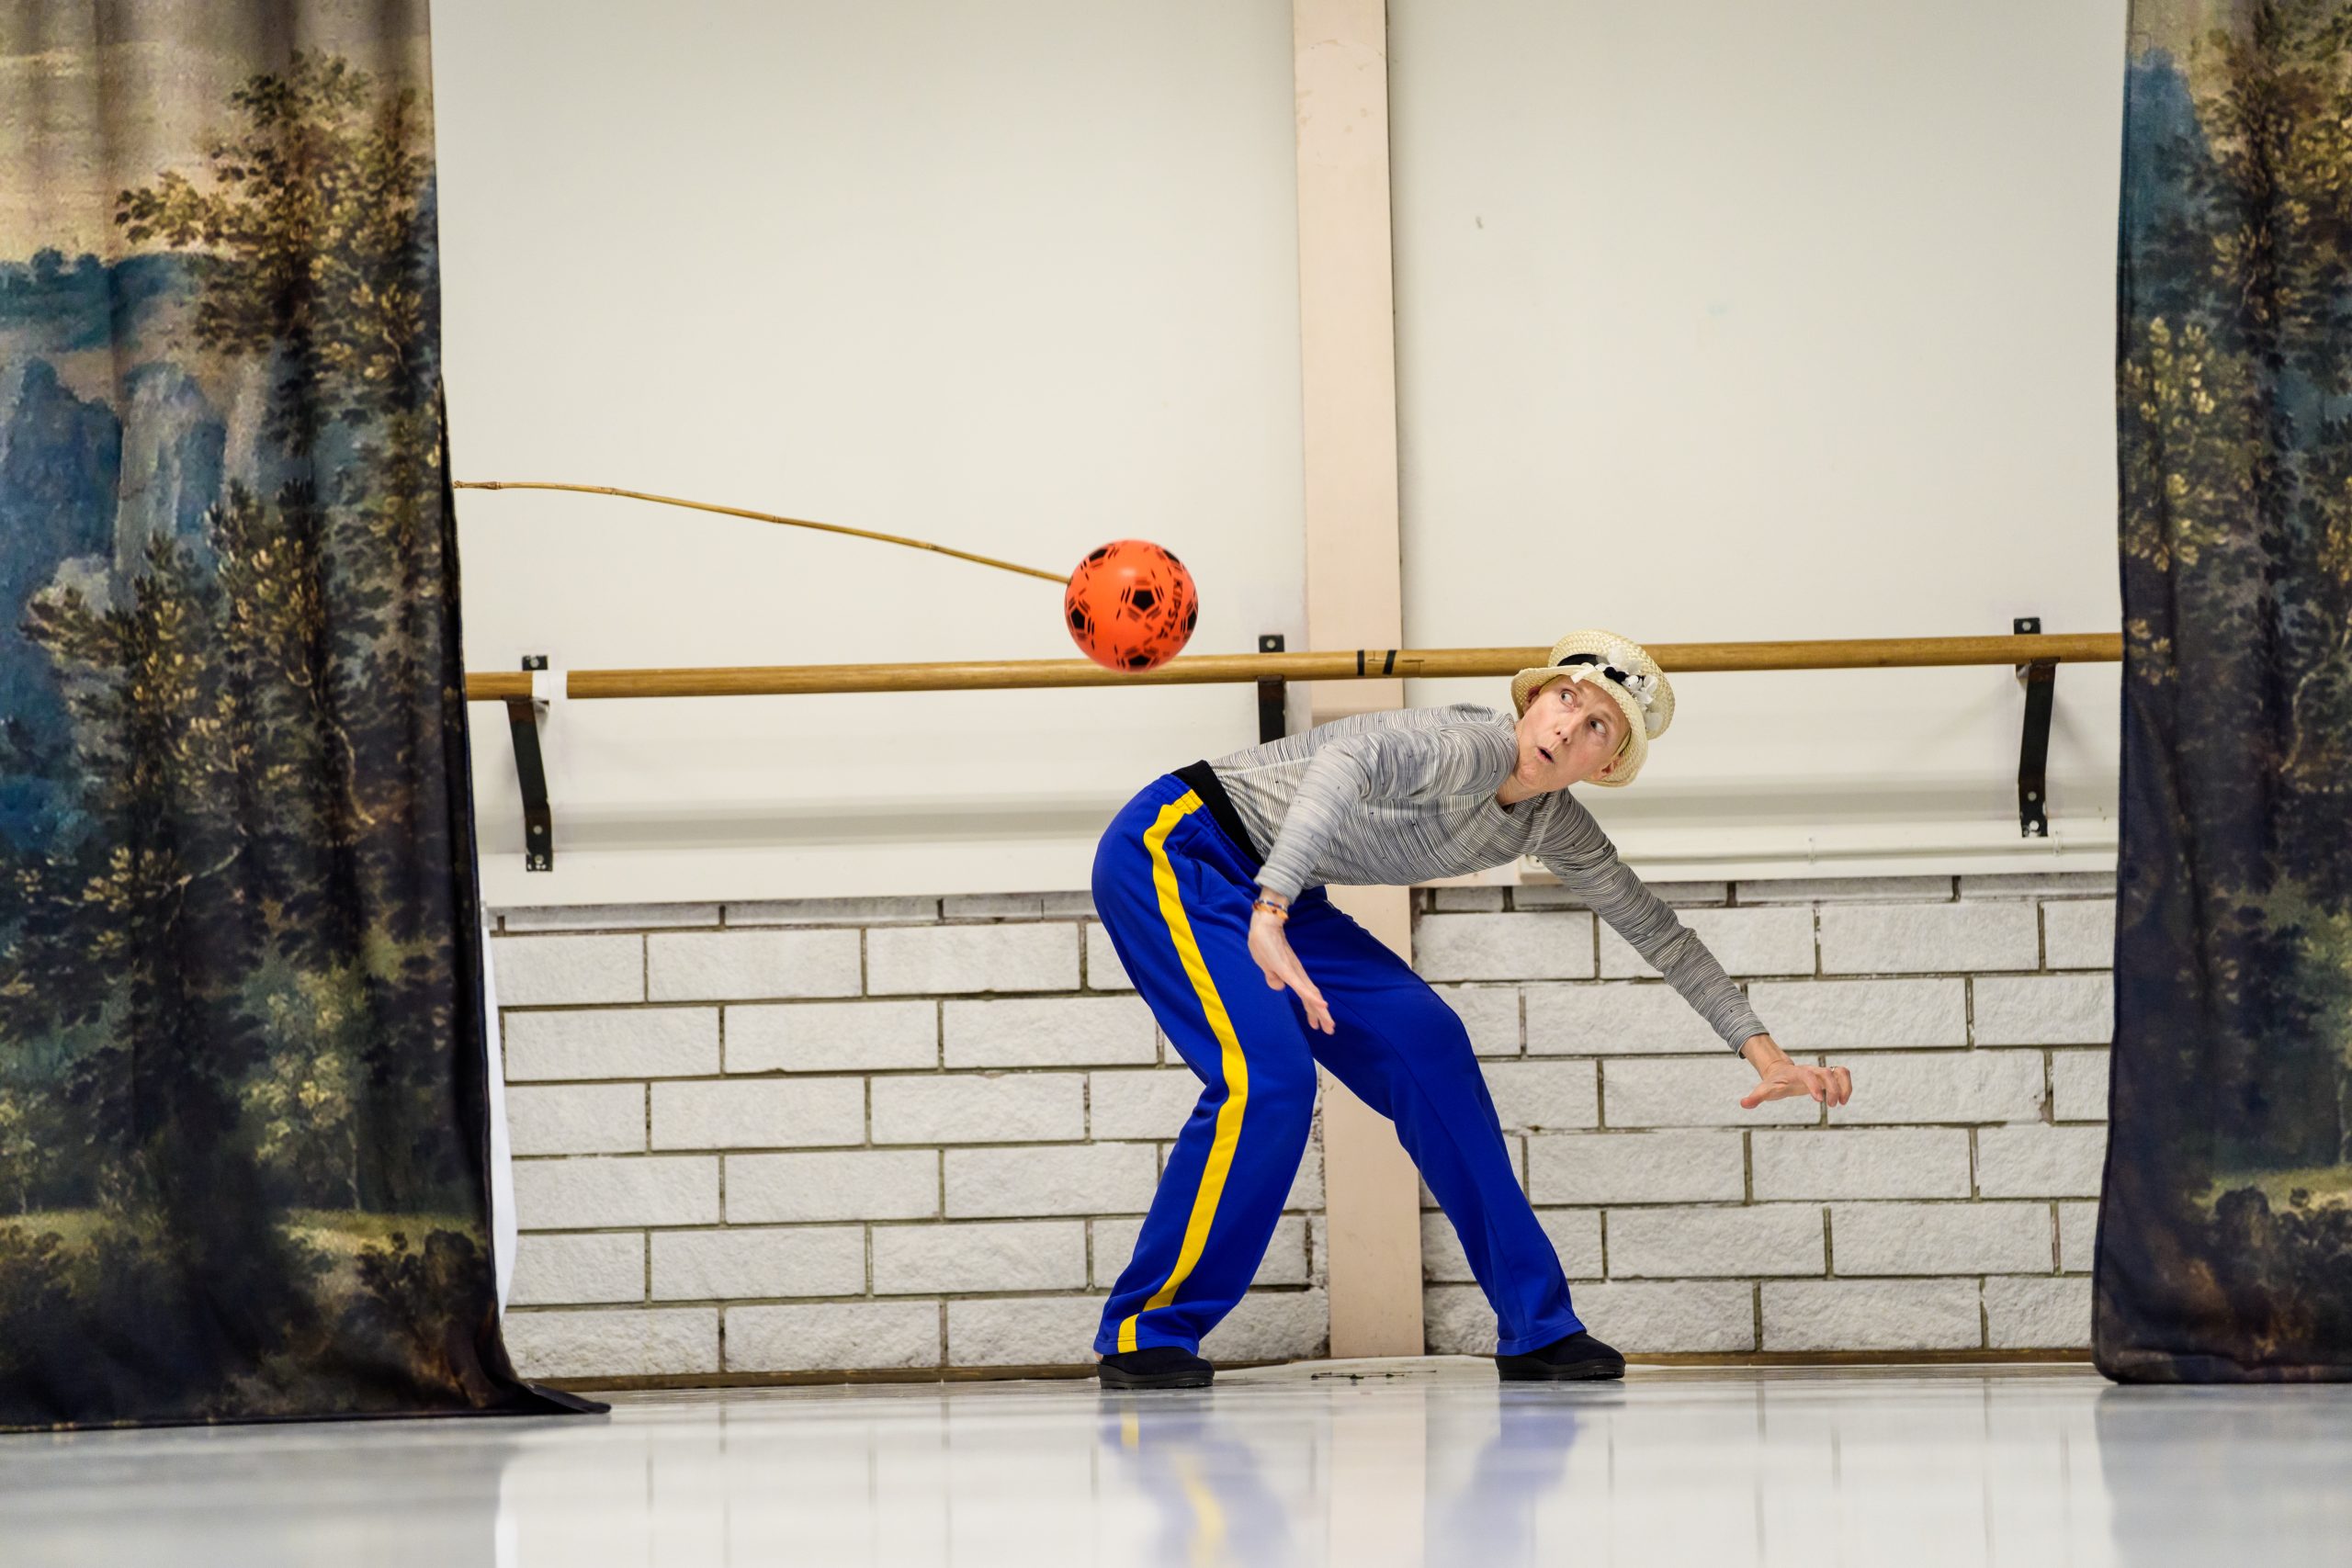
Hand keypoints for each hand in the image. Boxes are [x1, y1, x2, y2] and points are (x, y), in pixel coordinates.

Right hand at [1247, 899, 1333, 1033]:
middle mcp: (1298, 974)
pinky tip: (1321, 1006)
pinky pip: (1300, 986)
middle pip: (1312, 998)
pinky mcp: (1287, 969)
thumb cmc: (1264, 944)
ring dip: (1320, 1011)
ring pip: (1310, 995)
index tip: (1319, 1025)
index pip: (1306, 996)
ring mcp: (1294, 972)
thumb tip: (1279, 987)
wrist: (1264, 925)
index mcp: (1293, 975)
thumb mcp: (1267, 966)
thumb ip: (1273, 977)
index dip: (1313, 1010)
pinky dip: (1311, 997)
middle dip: (1321, 1016)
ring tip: (1329, 1025)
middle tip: (1331, 1030)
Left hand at [1738, 1033, 1851, 1109]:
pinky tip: (1843, 1099)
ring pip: (1840, 1071)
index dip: (1814, 1086)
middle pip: (1827, 1072)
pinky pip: (1843, 1075)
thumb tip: (1743, 1104)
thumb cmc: (1773, 1083)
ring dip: (1844, 1085)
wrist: (1779, 1072)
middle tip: (1831, 1105)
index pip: (1808, 1075)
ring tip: (1842, 1102)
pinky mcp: (1828, 1077)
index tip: (1819, 1100)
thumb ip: (1756, 1097)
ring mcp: (1821, 1072)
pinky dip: (1847, 1085)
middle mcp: (1811, 1070)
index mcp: (1797, 1073)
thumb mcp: (1765, 1090)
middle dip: (1832, 1088)